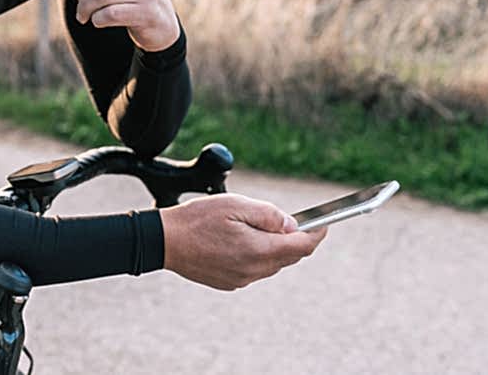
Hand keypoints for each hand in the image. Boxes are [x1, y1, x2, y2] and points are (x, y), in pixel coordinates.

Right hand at [160, 193, 326, 290]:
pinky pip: (254, 269)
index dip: (316, 234)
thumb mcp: (235, 205)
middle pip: (288, 257)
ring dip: (274, 247)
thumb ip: (268, 215)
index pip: (301, 247)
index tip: (324, 224)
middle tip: (290, 220)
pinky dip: (257, 255)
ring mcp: (241, 279)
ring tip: (258, 227)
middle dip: (294, 239)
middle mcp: (253, 271)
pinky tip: (241, 240)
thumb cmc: (196, 220)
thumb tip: (291, 225)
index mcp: (258, 251)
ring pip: (271, 264)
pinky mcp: (229, 283)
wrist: (163, 242)